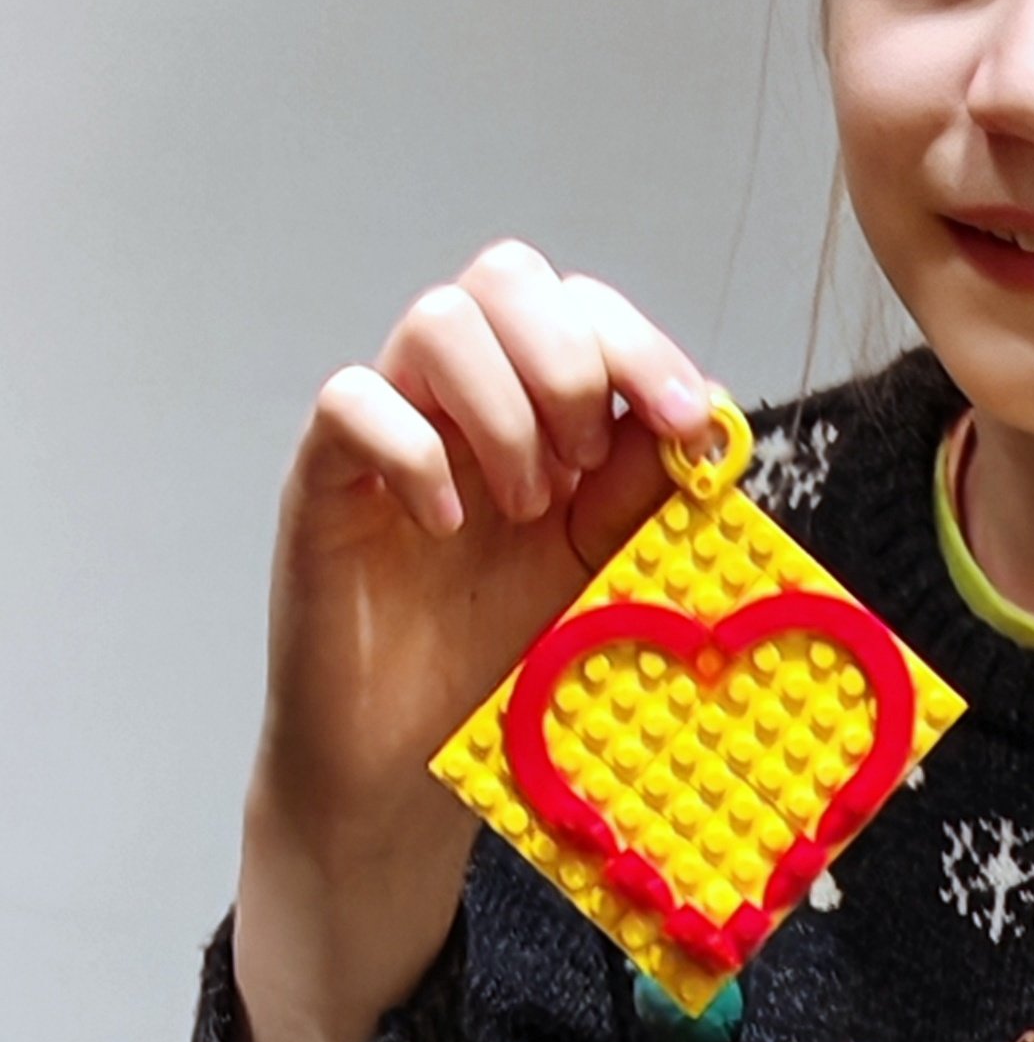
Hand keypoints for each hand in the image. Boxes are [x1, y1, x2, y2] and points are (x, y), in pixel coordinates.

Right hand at [232, 241, 712, 1041]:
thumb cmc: (501, 652)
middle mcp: (458, 390)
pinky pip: (348, 399)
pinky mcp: (319, 476)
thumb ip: (644, 481)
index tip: (685, 419)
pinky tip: (446, 525)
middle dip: (567, 360)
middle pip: (506, 274)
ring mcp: (386, 424)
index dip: (640, 344)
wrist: (408, 766)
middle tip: (583, 466)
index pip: (581, 303)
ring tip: (523, 505)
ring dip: (502, 408)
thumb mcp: (600, 561)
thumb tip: (705, 412)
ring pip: (436, 319)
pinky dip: (410, 449)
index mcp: (532, 396)